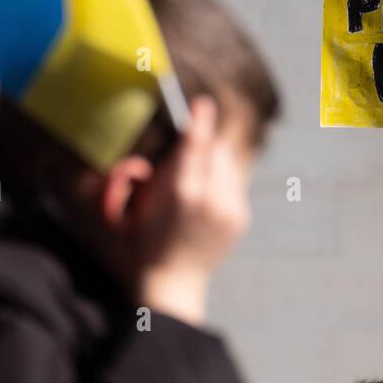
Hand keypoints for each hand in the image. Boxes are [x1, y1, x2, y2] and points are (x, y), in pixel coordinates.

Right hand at [129, 96, 249, 325]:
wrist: (174, 279)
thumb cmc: (147, 239)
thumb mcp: (142, 203)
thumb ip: (160, 171)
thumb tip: (183, 143)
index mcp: (181, 193)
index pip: (195, 146)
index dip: (200, 121)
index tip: (203, 103)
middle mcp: (210, 199)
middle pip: (218, 151)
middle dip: (207, 146)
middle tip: (194, 150)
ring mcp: (229, 209)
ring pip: (230, 166)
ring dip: (216, 165)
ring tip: (197, 184)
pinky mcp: (240, 217)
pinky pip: (235, 185)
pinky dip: (222, 184)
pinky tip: (206, 201)